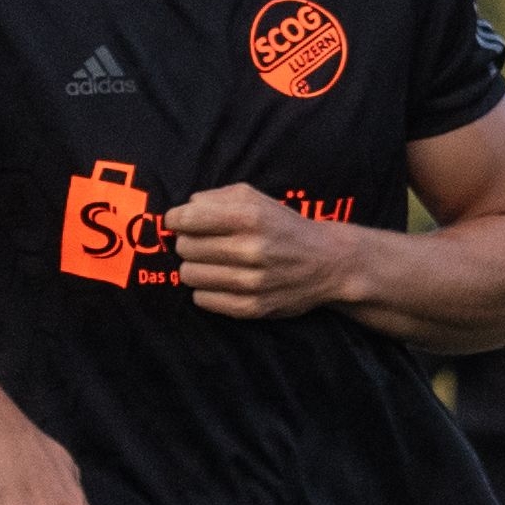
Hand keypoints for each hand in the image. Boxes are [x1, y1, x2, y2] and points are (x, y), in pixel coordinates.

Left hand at [163, 183, 347, 321]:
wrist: (328, 263)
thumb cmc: (285, 226)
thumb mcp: (257, 199)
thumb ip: (217, 197)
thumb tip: (184, 210)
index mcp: (249, 217)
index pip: (186, 219)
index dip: (176, 220)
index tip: (181, 222)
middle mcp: (250, 249)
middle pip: (184, 247)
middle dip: (189, 242)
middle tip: (205, 243)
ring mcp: (251, 282)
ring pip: (188, 275)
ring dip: (196, 267)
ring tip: (213, 263)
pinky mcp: (251, 307)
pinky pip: (202, 300)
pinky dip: (206, 289)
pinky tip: (222, 281)